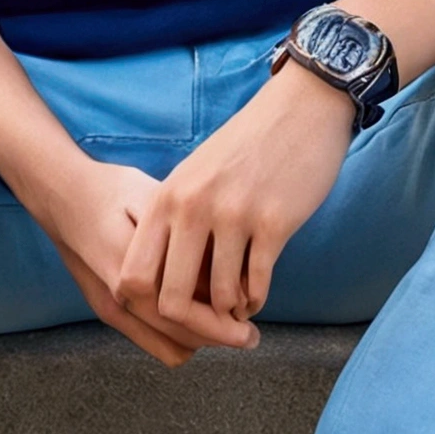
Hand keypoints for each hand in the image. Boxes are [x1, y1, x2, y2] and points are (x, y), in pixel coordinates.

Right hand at [45, 156, 257, 368]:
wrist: (62, 196)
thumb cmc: (112, 190)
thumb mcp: (154, 200)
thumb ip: (184, 239)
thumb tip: (221, 274)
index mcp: (135, 269)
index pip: (188, 315)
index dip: (223, 326)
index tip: (249, 326)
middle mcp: (121, 298)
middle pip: (182, 338)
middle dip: (218, 338)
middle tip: (247, 331)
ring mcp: (111, 309)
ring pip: (169, 346)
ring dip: (199, 339)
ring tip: (224, 321)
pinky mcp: (107, 311)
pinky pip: (151, 341)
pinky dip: (178, 337)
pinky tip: (194, 314)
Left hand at [115, 63, 353, 337]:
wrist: (300, 107)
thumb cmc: (246, 145)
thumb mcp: (195, 174)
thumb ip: (175, 219)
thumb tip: (164, 279)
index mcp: (167, 196)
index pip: (134, 275)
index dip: (146, 305)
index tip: (169, 309)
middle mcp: (193, 207)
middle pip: (171, 300)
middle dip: (193, 324)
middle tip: (209, 325)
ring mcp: (233, 215)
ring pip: (221, 299)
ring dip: (231, 313)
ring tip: (236, 309)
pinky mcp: (273, 222)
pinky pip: (257, 286)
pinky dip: (256, 300)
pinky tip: (256, 295)